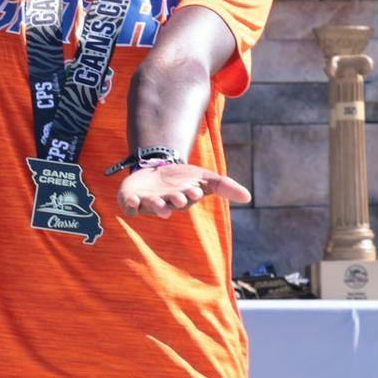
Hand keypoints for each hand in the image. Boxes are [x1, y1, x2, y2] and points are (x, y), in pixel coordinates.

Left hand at [116, 160, 250, 219]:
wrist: (156, 169)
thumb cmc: (182, 178)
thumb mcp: (205, 178)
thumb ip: (224, 186)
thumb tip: (249, 197)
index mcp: (182, 199)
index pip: (187, 199)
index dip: (190, 195)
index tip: (194, 190)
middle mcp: (165, 203)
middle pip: (169, 205)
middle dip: (174, 202)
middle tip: (178, 198)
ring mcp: (147, 202)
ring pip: (150, 207)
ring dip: (155, 206)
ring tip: (160, 205)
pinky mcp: (130, 198)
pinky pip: (128, 206)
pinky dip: (130, 204)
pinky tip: (133, 198)